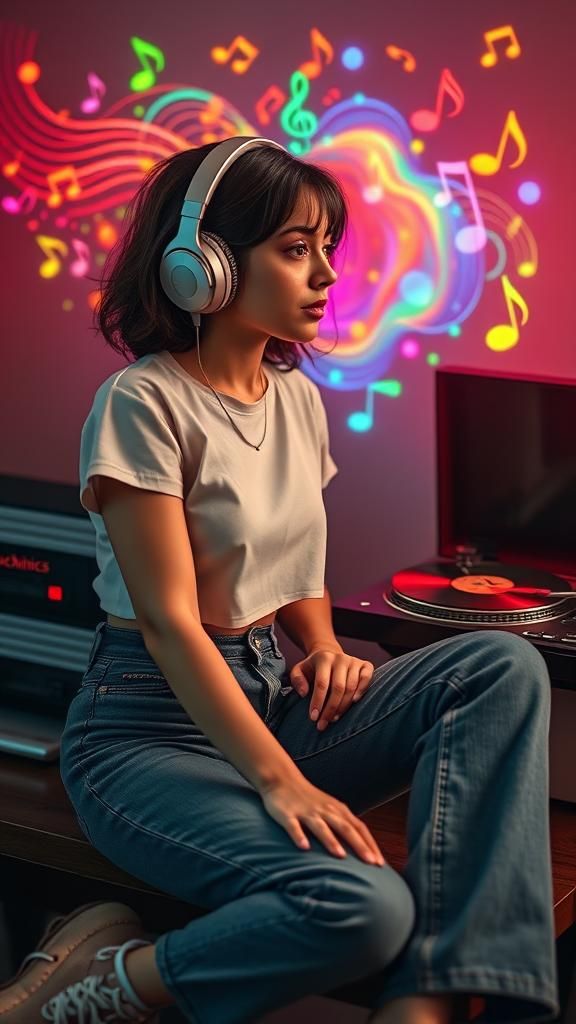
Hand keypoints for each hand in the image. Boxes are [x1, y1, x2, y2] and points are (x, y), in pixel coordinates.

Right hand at [260, 775, 385, 864]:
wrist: (281, 778)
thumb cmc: (310, 799)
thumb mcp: (331, 809)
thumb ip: (344, 825)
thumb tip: (363, 849)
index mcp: (337, 810)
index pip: (359, 827)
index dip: (370, 844)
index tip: (380, 863)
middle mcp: (325, 810)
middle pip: (345, 828)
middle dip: (359, 845)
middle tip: (371, 863)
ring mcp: (306, 812)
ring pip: (321, 827)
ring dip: (331, 841)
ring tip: (341, 856)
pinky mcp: (287, 814)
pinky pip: (293, 825)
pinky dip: (299, 835)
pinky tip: (304, 847)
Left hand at [290, 647, 374, 730]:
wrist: (330, 657)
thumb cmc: (313, 668)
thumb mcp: (299, 670)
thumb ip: (297, 679)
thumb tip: (304, 693)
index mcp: (324, 658)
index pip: (321, 683)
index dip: (318, 702)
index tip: (313, 718)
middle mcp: (340, 658)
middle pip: (338, 688)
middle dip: (330, 709)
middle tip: (323, 724)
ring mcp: (354, 661)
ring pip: (351, 687)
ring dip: (343, 706)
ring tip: (333, 718)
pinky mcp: (365, 665)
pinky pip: (367, 678)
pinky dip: (362, 691)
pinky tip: (353, 702)